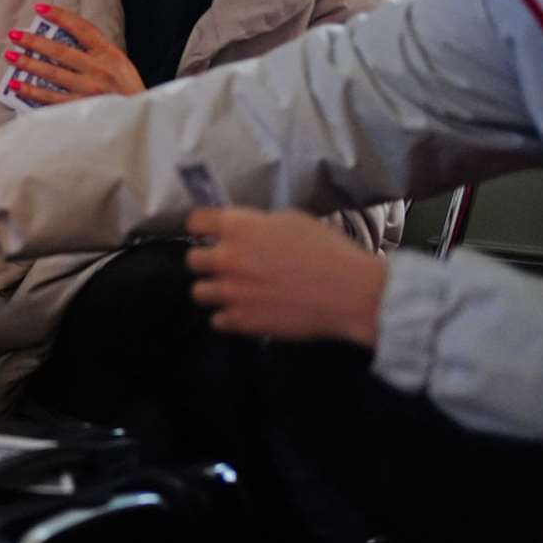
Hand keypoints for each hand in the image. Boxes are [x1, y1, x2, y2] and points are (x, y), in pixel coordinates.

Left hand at [3, 3, 144, 105]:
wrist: (143, 120)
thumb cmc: (128, 90)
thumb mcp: (120, 65)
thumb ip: (96, 53)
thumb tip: (59, 44)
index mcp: (110, 54)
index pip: (82, 29)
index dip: (61, 17)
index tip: (40, 8)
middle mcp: (100, 70)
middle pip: (62, 51)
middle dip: (36, 42)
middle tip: (15, 35)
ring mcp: (90, 90)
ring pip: (53, 74)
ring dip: (29, 64)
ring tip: (10, 56)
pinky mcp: (83, 109)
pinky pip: (52, 99)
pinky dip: (33, 92)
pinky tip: (17, 85)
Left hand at [186, 207, 387, 346]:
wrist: (350, 292)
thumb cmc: (327, 251)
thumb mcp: (291, 221)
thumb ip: (258, 225)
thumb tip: (246, 231)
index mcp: (238, 228)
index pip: (195, 221)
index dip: (202, 227)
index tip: (208, 233)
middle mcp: (226, 258)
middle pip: (192, 259)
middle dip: (207, 261)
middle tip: (227, 265)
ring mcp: (231, 293)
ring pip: (199, 292)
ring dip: (215, 291)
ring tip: (234, 291)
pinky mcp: (242, 321)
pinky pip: (217, 320)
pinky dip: (229, 317)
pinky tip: (247, 311)